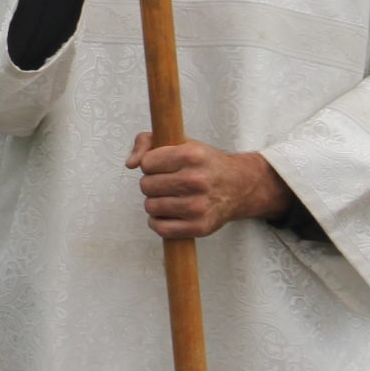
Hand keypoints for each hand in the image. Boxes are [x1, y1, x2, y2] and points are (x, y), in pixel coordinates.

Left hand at [128, 135, 292, 239]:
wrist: (239, 186)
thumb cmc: (204, 163)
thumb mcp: (180, 142)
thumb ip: (147, 141)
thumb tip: (130, 164)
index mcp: (191, 155)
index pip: (147, 163)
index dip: (150, 164)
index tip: (162, 166)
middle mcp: (196, 180)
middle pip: (146, 185)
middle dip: (151, 184)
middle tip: (166, 183)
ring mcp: (198, 206)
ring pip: (151, 206)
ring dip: (154, 202)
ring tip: (168, 197)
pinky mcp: (200, 227)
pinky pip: (160, 228)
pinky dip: (158, 222)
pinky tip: (167, 214)